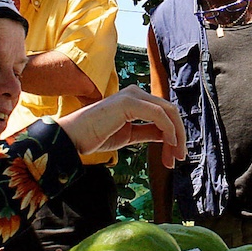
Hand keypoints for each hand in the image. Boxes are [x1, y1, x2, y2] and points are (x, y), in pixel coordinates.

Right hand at [56, 86, 186, 168]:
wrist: (72, 138)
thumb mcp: (128, 135)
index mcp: (134, 99)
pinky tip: (169, 144)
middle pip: (170, 111)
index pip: (163, 113)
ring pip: (168, 112)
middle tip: (179, 157)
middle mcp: (135, 93)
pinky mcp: (129, 102)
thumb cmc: (94, 136)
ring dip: (177, 136)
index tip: (173, 157)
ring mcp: (132, 95)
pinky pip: (159, 115)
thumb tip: (167, 136)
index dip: (174, 134)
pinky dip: (168, 130)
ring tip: (175, 156)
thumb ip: (148, 132)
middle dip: (179, 135)